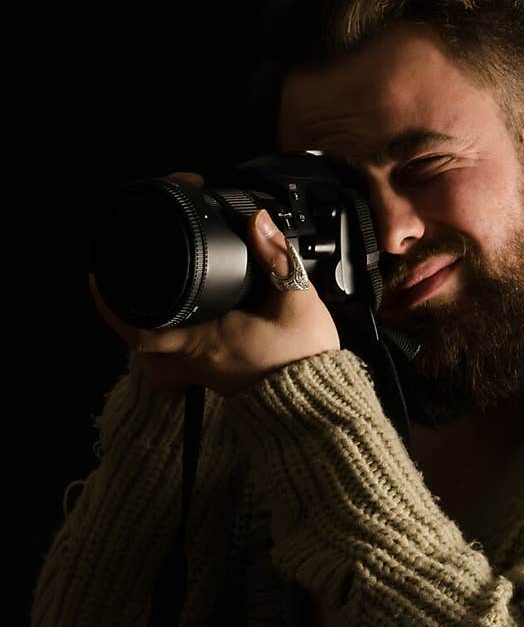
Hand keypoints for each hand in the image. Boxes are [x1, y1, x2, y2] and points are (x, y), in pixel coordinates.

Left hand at [88, 171, 340, 396]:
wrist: (321, 405)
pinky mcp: (220, 382)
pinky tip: (187, 329)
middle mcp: (198, 361)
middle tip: (116, 286)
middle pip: (140, 344)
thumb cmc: (307, 360)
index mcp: (206, 339)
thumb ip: (276, 256)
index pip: (141, 326)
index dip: (113, 303)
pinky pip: (182, 368)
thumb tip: (258, 221)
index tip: (98, 278)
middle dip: (123, 315)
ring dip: (146, 336)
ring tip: (145, 308)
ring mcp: (207, 375)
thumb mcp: (297, 299)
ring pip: (157, 361)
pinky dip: (172, 352)